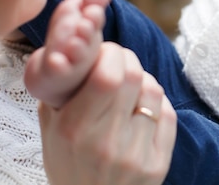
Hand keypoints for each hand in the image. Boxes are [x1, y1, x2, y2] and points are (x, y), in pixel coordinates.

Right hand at [39, 42, 176, 184]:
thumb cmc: (68, 167)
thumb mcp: (50, 131)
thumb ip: (60, 92)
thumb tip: (80, 53)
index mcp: (75, 130)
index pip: (107, 75)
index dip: (111, 53)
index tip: (105, 52)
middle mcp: (107, 142)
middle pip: (134, 77)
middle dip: (128, 60)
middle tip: (120, 62)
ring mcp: (136, 154)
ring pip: (154, 91)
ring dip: (144, 79)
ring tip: (131, 86)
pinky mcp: (159, 164)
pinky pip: (168, 114)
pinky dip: (158, 102)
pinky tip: (144, 106)